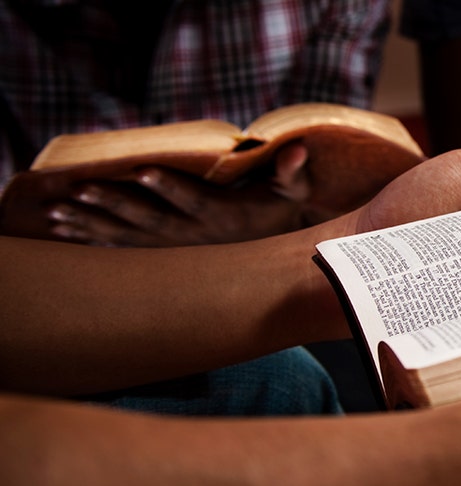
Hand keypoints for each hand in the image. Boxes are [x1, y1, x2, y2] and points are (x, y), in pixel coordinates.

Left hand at [46, 142, 317, 246]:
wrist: (278, 255)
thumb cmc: (283, 211)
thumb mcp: (294, 190)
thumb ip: (292, 170)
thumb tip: (296, 150)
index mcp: (227, 217)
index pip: (195, 200)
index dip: (169, 186)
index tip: (142, 170)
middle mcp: (200, 237)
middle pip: (153, 221)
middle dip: (116, 204)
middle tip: (82, 189)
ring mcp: (181, 248)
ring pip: (133, 237)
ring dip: (95, 224)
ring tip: (60, 212)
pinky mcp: (167, 253)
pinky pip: (127, 247)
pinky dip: (96, 238)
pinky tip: (67, 230)